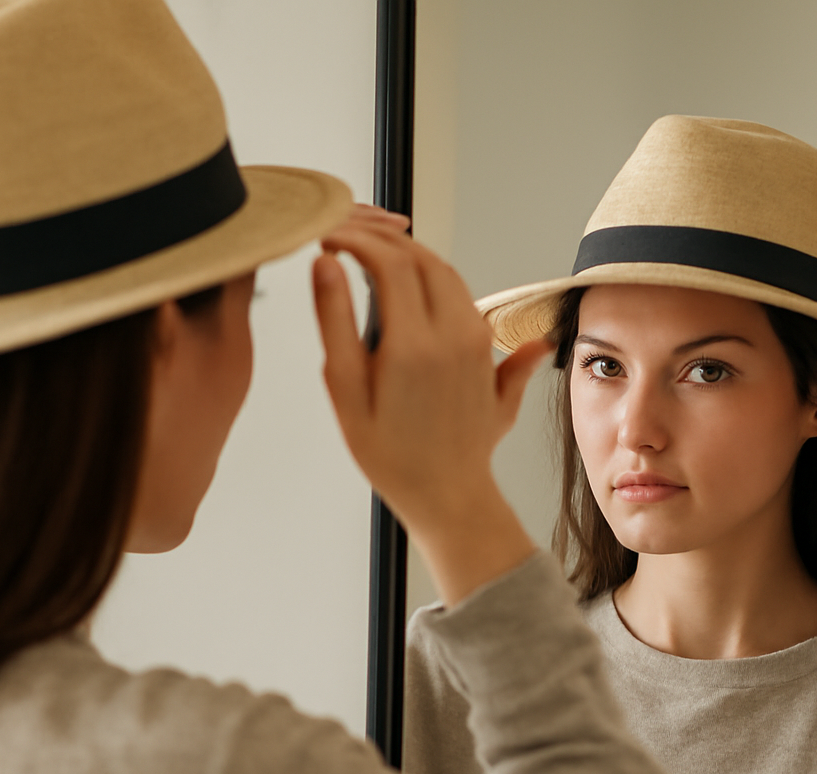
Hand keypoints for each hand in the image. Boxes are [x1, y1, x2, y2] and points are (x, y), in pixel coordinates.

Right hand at [310, 204, 548, 603]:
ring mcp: (478, 342)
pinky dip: (436, 279)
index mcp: (414, 344)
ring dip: (411, 255)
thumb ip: (336, 321)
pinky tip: (414, 285)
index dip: (356, 239)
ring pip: (448, 272)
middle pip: (422, 257)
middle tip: (350, 239)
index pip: (389, 261)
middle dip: (383, 239)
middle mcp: (454, 335)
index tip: (331, 237)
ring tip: (374, 258)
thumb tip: (326, 263)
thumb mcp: (346, 390)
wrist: (446, 493)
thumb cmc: (390, 454)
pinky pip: (466, 297)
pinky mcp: (489, 351)